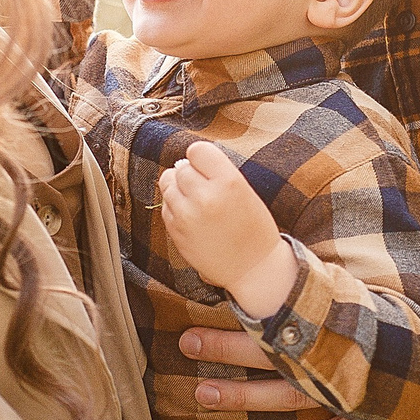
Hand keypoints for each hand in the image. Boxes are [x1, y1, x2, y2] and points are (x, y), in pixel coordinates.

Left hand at [159, 142, 295, 315]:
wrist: (253, 269)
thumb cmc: (254, 229)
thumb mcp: (245, 191)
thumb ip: (217, 173)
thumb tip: (185, 162)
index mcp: (229, 183)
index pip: (197, 150)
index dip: (200, 157)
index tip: (205, 166)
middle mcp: (206, 197)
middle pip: (180, 168)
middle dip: (189, 174)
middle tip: (203, 188)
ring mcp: (187, 216)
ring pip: (167, 184)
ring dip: (178, 188)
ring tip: (195, 200)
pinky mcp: (176, 231)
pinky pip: (165, 207)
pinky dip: (175, 207)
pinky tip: (193, 217)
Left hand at [185, 230, 419, 419]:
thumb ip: (395, 228)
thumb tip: (380, 174)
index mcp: (361, 307)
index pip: (292, 302)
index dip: (249, 298)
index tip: (212, 289)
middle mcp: (353, 352)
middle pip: (277, 350)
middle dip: (228, 344)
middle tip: (184, 338)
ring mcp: (363, 393)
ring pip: (288, 399)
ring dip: (242, 397)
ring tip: (200, 392)